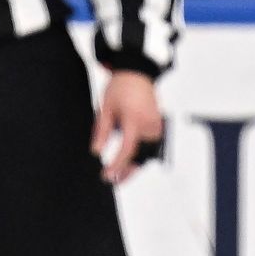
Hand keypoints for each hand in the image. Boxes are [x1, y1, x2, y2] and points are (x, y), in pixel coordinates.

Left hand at [92, 69, 163, 183]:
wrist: (137, 74)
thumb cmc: (121, 88)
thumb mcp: (105, 109)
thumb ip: (101, 132)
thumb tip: (96, 152)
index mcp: (135, 120)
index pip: (127, 149)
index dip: (116, 165)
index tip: (106, 175)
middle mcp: (150, 126)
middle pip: (141, 157)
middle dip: (127, 172)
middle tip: (112, 181)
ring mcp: (157, 127)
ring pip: (147, 154)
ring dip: (135, 166)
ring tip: (120, 176)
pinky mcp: (158, 127)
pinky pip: (151, 147)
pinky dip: (141, 156)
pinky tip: (130, 163)